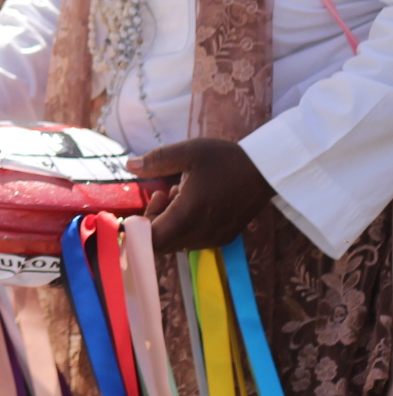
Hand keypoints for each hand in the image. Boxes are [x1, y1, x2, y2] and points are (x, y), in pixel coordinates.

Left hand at [128, 138, 273, 252]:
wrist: (265, 170)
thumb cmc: (225, 159)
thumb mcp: (187, 152)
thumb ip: (156, 160)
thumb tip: (129, 166)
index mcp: (190, 213)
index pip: (154, 240)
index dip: (137, 231)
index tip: (135, 210)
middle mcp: (203, 232)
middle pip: (163, 243)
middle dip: (153, 221)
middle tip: (161, 193)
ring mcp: (215, 238)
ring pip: (178, 241)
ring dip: (168, 221)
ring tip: (178, 192)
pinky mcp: (224, 237)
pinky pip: (193, 239)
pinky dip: (184, 224)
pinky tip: (192, 200)